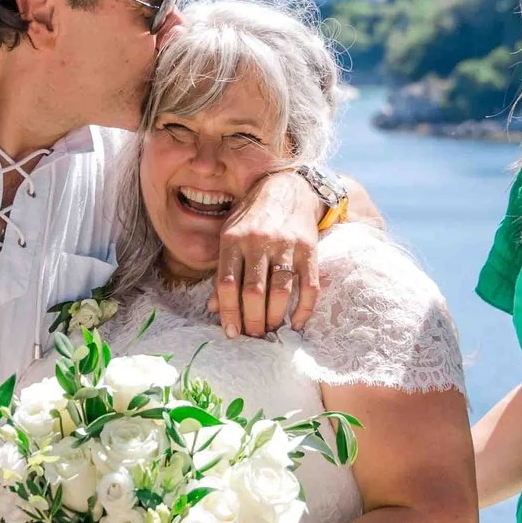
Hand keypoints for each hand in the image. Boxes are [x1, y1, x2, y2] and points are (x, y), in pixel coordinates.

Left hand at [210, 168, 323, 338]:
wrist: (287, 188)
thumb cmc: (252, 216)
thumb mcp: (229, 235)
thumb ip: (221, 270)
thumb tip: (212, 307)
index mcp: (233, 240)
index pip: (226, 284)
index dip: (228, 312)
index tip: (231, 332)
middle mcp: (258, 242)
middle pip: (253, 292)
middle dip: (252, 320)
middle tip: (253, 334)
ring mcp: (285, 246)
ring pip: (280, 291)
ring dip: (275, 317)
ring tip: (271, 329)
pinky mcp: (308, 249)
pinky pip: (308, 286)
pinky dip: (303, 308)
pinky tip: (296, 321)